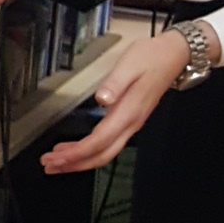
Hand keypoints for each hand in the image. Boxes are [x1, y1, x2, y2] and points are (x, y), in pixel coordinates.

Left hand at [40, 28, 193, 172]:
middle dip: (74, 164)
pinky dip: (88, 151)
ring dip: (80, 161)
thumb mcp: (130, 65)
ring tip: (57, 162)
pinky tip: (74, 149)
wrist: (173, 56)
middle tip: (50, 165)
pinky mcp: (128, 121)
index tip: (58, 157)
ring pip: (104, 153)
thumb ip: (114, 83)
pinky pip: (107, 144)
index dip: (78, 153)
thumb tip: (102, 98)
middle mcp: (130, 123)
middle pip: (101, 155)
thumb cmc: (152, 58)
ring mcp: (130, 124)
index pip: (99, 141)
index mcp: (128, 112)